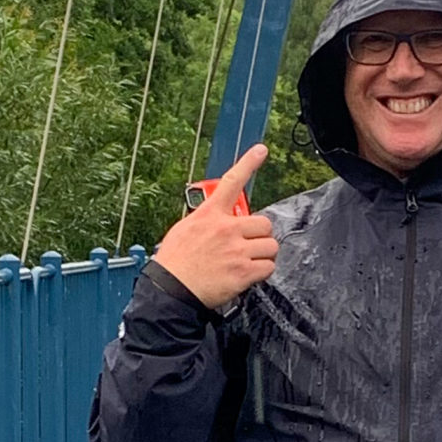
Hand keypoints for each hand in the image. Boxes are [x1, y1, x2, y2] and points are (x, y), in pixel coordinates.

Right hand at [152, 145, 276, 308]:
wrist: (170, 290)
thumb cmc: (174, 263)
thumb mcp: (185, 230)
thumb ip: (207, 221)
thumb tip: (219, 221)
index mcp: (209, 215)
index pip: (231, 182)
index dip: (248, 163)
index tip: (261, 150)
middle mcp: (226, 229)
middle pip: (263, 223)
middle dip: (259, 235)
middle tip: (247, 246)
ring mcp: (236, 250)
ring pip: (270, 246)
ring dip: (263, 254)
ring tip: (247, 262)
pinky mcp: (243, 271)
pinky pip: (268, 267)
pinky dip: (262, 272)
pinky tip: (247, 275)